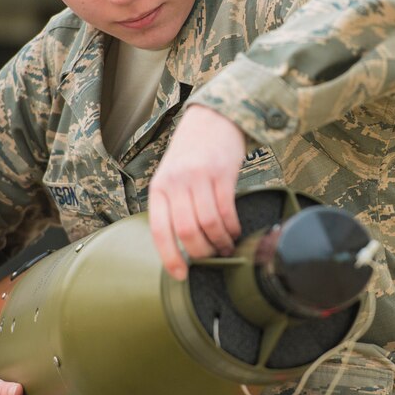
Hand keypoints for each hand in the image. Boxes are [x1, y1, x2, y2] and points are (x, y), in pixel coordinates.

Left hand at [149, 104, 245, 279]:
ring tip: (227, 248)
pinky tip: (234, 231)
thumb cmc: (191, 152)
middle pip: (187, 231)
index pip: (160, 231)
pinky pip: (226, 210)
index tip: (181, 275)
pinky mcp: (222, 173)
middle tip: (212, 259)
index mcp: (159, 188)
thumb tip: (182, 244)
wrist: (213, 118)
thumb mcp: (171, 176)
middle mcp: (176, 183)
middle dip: (202, 253)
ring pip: (208, 224)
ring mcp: (199, 177)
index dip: (170, 257)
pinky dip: (231, 227)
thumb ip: (173, 205)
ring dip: (220, 242)